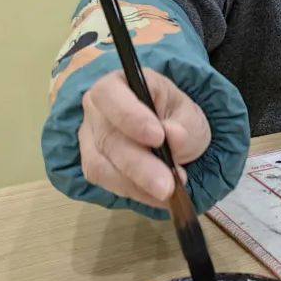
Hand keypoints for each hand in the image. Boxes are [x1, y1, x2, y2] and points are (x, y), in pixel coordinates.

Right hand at [78, 69, 210, 208]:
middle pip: (107, 138)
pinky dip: (135, 193)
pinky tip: (157, 197)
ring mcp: (90, 138)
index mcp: (119, 83)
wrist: (174, 135)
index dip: (129, 116)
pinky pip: (107, 183)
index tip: (158, 138)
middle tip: (167, 185)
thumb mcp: (190, 116)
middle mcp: (97, 109)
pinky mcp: (93, 164)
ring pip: (101, 166)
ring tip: (168, 193)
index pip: (110, 95)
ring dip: (136, 185)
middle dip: (139, 165)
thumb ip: (183, 126)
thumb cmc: (177, 116)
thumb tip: (173, 136)